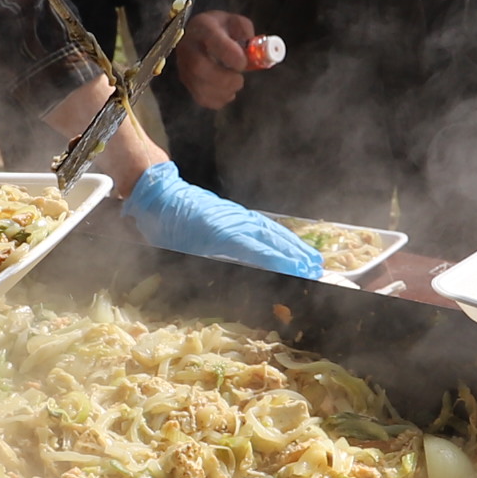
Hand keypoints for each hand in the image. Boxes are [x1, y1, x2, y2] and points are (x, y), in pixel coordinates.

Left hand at [122, 161, 324, 276]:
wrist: (159, 193)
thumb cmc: (165, 227)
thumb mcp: (180, 254)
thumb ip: (204, 268)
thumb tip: (230, 284)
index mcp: (222, 235)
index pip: (259, 250)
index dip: (281, 262)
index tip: (301, 272)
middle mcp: (235, 223)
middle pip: (272, 239)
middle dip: (296, 254)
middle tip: (318, 269)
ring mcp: (237, 216)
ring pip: (271, 230)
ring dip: (293, 244)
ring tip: (312, 257)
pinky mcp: (235, 212)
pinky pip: (263, 224)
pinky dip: (280, 234)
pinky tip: (287, 242)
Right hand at [176, 8, 262, 110]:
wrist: (198, 33)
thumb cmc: (221, 28)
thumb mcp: (235, 21)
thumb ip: (246, 31)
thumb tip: (252, 50)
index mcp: (204, 27)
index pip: (212, 38)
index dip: (229, 54)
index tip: (243, 63)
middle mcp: (189, 46)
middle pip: (199, 66)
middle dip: (224, 79)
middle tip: (239, 80)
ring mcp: (184, 65)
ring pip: (198, 85)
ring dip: (222, 92)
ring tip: (235, 87)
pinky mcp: (186, 81)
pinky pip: (199, 97)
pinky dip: (217, 100)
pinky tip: (227, 93)